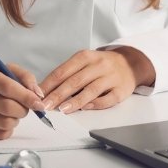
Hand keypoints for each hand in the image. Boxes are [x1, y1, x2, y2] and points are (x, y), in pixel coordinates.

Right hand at [0, 63, 45, 138]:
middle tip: (25, 107)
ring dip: (16, 119)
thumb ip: (25, 77)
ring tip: (12, 112)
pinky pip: (0, 134)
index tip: (39, 103)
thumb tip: (38, 95)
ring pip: (5, 122)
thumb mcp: (6, 71)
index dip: (26, 96)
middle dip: (23, 109)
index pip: (7, 87)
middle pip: (7, 107)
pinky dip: (8, 129)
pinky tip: (2, 120)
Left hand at [39, 47, 153, 112]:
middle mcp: (98, 65)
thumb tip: (45, 91)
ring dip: (75, 101)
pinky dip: (96, 104)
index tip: (38, 95)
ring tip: (62, 110)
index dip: (49, 84)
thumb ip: (67, 74)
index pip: (62, 71)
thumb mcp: (84, 62)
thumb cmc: (100, 65)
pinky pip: (108, 99)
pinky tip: (85, 109)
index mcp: (85, 56)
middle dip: (58, 95)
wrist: (129, 63)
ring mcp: (110, 77)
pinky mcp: (121, 90)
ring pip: (90, 90)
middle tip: (46, 106)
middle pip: (75, 81)